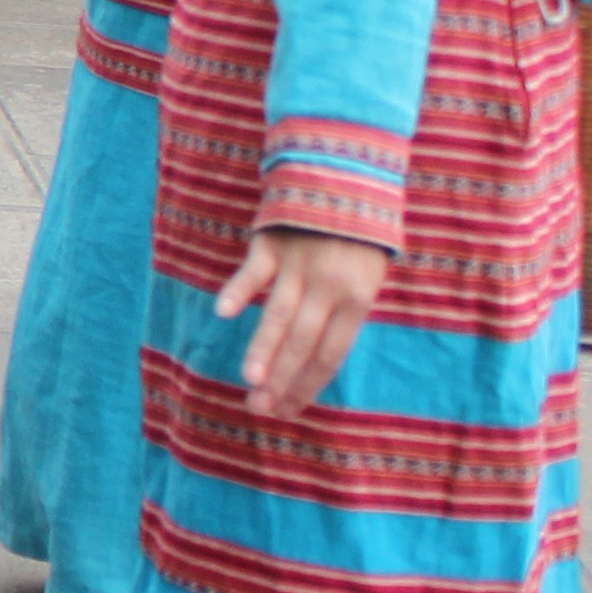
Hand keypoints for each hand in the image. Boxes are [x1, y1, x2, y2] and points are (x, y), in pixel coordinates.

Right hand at [213, 225, 389, 418]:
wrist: (347, 180)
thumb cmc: (356, 239)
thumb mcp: (366, 278)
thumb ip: (342, 315)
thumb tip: (312, 363)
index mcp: (358, 300)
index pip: (330, 355)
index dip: (307, 386)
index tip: (287, 411)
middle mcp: (330, 287)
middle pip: (304, 342)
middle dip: (281, 379)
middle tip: (260, 407)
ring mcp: (300, 265)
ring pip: (279, 314)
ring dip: (264, 348)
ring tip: (250, 380)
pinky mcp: (273, 243)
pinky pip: (254, 271)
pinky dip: (239, 290)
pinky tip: (225, 312)